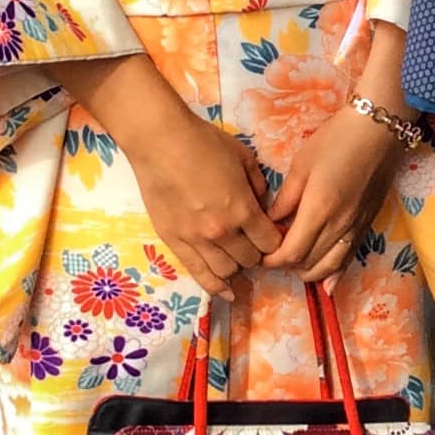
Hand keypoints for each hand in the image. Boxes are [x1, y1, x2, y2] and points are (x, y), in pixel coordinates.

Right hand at [55, 53, 279, 299]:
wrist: (160, 142)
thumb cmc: (204, 143)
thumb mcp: (244, 158)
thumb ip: (258, 186)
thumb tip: (264, 205)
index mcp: (242, 210)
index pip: (270, 243)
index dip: (274, 242)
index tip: (272, 237)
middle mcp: (222, 231)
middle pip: (250, 260)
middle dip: (256, 254)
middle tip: (253, 245)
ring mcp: (196, 240)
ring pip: (226, 271)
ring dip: (236, 268)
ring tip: (236, 259)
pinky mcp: (173, 242)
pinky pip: (198, 274)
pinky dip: (214, 287)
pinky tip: (226, 293)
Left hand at [264, 104, 401, 282]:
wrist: (379, 131)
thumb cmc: (336, 141)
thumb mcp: (301, 165)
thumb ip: (285, 199)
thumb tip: (270, 222)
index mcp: (319, 209)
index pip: (291, 252)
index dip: (272, 260)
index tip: (260, 255)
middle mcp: (339, 226)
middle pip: (308, 263)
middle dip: (287, 266)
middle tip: (272, 257)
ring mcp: (355, 228)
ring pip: (329, 266)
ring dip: (308, 272)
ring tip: (294, 265)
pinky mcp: (366, 225)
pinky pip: (349, 259)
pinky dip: (336, 274)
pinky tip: (327, 285)